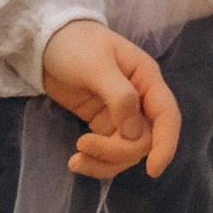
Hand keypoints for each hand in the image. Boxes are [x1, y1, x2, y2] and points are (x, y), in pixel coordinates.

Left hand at [41, 18, 180, 181]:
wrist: (45, 41)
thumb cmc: (74, 44)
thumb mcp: (96, 65)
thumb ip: (119, 96)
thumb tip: (135, 134)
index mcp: (146, 79)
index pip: (167, 117)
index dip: (165, 145)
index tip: (152, 171)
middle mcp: (140, 99)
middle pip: (144, 140)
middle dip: (118, 152)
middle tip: (83, 146)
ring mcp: (121, 114)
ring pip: (127, 151)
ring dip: (105, 161)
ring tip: (75, 159)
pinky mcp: (103, 123)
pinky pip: (109, 150)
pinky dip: (96, 160)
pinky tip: (76, 160)